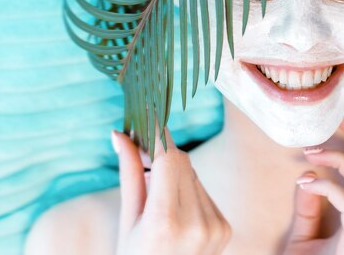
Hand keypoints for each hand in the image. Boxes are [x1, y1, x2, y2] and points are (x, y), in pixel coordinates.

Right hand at [111, 125, 230, 254]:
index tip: (149, 115)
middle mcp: (197, 223)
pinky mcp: (225, 228)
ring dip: (174, 171)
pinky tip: (173, 206)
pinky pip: (203, 192)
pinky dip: (187, 189)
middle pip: (182, 162)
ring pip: (192, 175)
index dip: (158, 134)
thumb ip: (129, 174)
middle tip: (141, 147)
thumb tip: (119, 134)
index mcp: (166, 222)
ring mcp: (215, 227)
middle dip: (162, 152)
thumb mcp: (127, 221)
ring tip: (154, 188)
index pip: (168, 159)